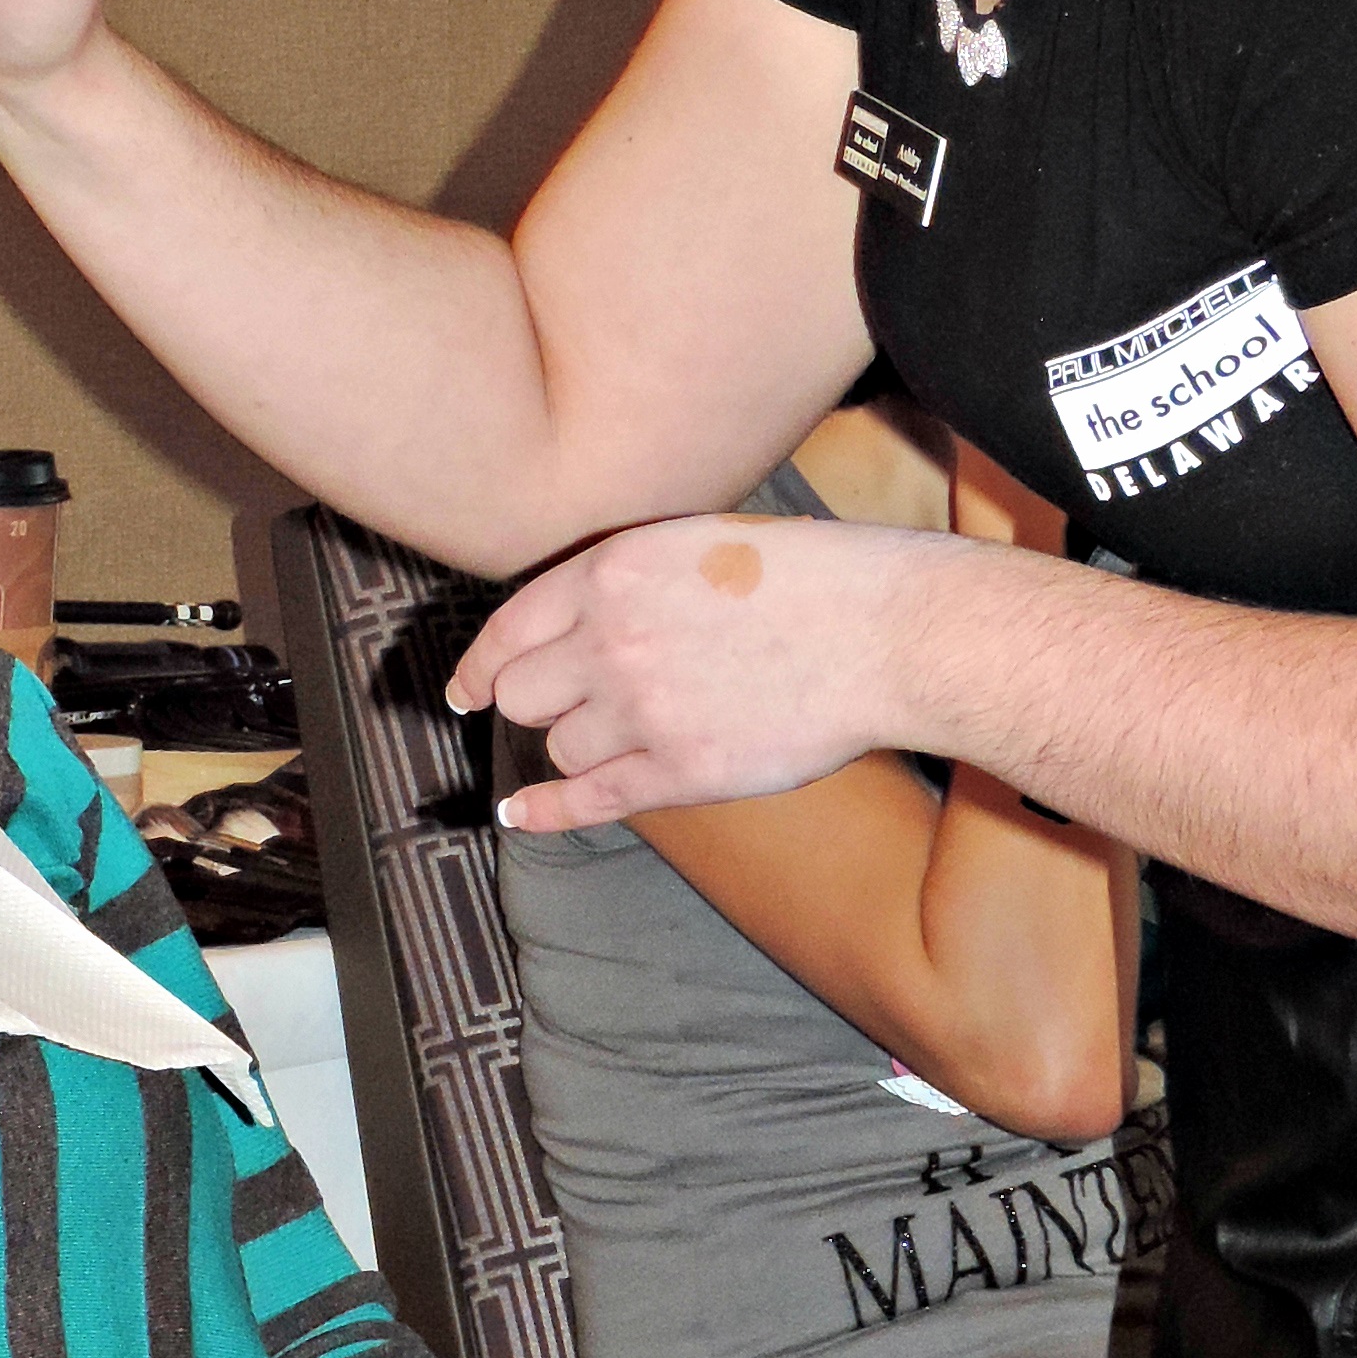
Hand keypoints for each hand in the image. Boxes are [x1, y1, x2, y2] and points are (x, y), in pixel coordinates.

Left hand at [458, 511, 946, 833]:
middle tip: (567, 714)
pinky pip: (589, 799)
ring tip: (630, 739)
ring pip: (563, 748)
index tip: (470, 689)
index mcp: (614, 570)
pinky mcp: (680, 768)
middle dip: (540, 707)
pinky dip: (546, 811)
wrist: (886, 632)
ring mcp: (642, 706)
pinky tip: (521, 815)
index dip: (483, 666)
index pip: (513, 627)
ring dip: (580, 749)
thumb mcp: (701, 543)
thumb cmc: (814, 581)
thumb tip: (581, 624)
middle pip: (526, 695)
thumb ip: (631, 580)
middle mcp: (612, 637)